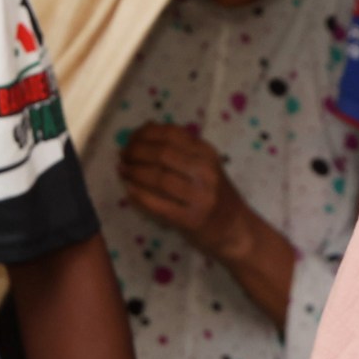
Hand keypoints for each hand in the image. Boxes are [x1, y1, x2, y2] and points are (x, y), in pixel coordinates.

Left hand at [117, 124, 253, 260]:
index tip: (131, 138)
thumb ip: (180, 148)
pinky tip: (129, 189)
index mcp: (207, 154)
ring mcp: (199, 196)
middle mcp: (205, 172)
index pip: (171, 134)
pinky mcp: (190, 219)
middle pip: (162, 153)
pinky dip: (139, 195)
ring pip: (158, 177)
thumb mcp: (205, 165)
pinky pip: (157, 203)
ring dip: (134, 171)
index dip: (145, 133)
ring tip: (122, 169)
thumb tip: (146, 128)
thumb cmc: (215, 195)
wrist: (235, 230)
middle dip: (135, 151)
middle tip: (123, 155)